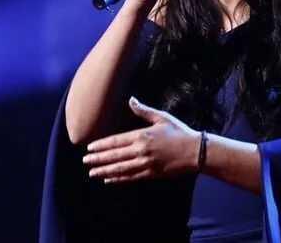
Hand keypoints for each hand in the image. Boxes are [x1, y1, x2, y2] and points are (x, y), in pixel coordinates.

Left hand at [83, 97, 199, 182]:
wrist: (195, 151)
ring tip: (91, 172)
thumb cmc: (179, 132)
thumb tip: (131, 100)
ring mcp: (145, 164)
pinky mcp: (151, 174)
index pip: (116, 141)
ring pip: (120, 168)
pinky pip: (130, 177)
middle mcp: (141, 151)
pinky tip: (108, 179)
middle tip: (85, 161)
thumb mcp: (161, 117)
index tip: (89, 147)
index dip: (102, 145)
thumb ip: (143, 111)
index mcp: (142, 136)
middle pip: (114, 156)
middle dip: (98, 159)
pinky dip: (118, 178)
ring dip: (104, 170)